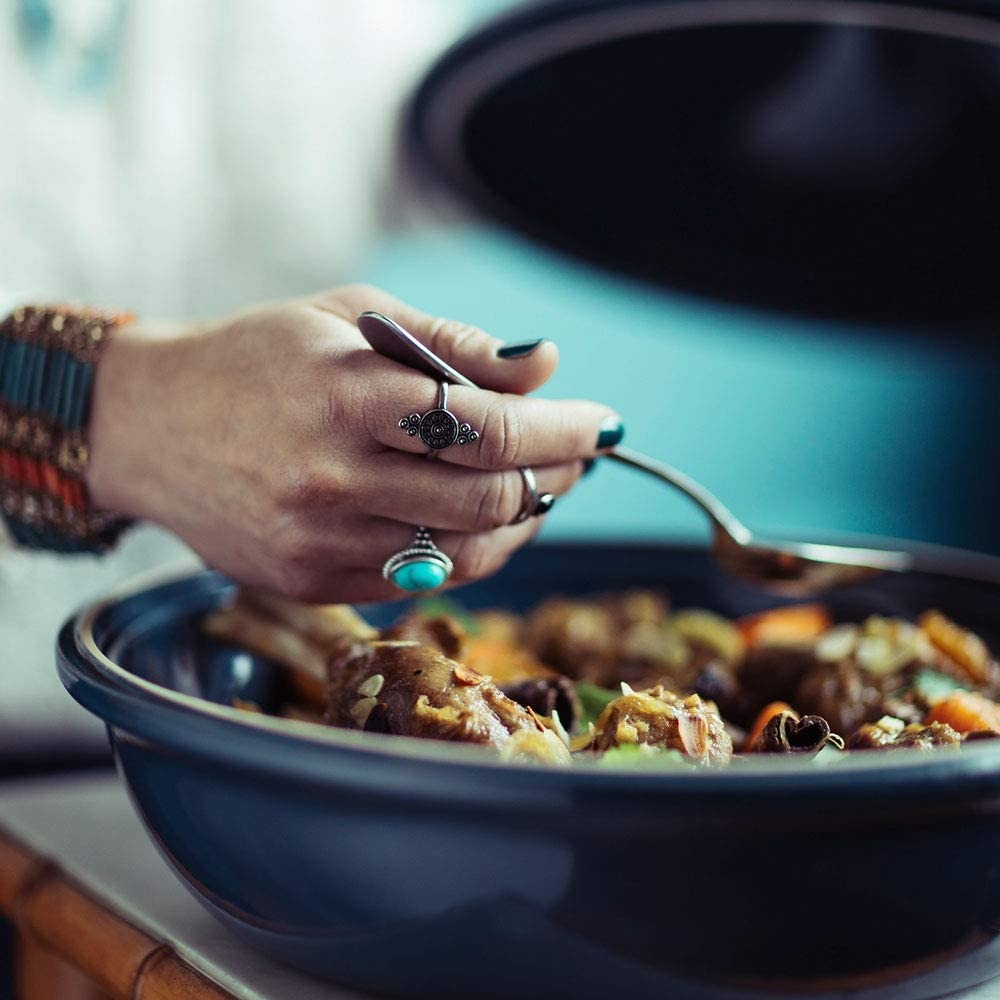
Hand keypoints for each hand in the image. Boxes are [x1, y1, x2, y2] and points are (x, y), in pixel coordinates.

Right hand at [85, 286, 622, 601]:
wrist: (150, 428)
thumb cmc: (257, 358)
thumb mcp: (348, 318)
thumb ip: (452, 345)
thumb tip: (545, 365)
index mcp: (346, 396)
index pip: (489, 429)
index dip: (563, 428)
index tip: (603, 421)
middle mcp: (334, 479)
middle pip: (490, 497)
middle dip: (557, 473)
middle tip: (579, 451)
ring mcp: (322, 542)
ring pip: (469, 550)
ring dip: (525, 518)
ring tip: (541, 484)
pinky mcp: (313, 582)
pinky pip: (424, 575)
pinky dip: (474, 548)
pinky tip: (486, 517)